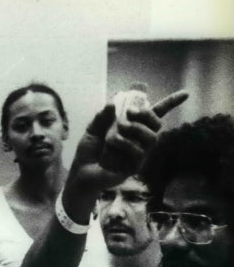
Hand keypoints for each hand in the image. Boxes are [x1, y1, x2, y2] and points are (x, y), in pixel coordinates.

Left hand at [67, 89, 187, 196]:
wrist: (81, 173)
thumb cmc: (89, 152)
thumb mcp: (92, 130)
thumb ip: (101, 117)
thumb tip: (112, 103)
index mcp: (133, 128)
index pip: (155, 114)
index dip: (170, 103)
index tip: (185, 93)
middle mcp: (139, 140)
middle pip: (157, 124)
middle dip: (146, 114)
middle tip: (129, 112)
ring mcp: (139, 154)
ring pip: (151, 137)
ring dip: (136, 129)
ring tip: (118, 129)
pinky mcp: (134, 166)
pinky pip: (139, 152)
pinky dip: (125, 143)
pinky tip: (112, 143)